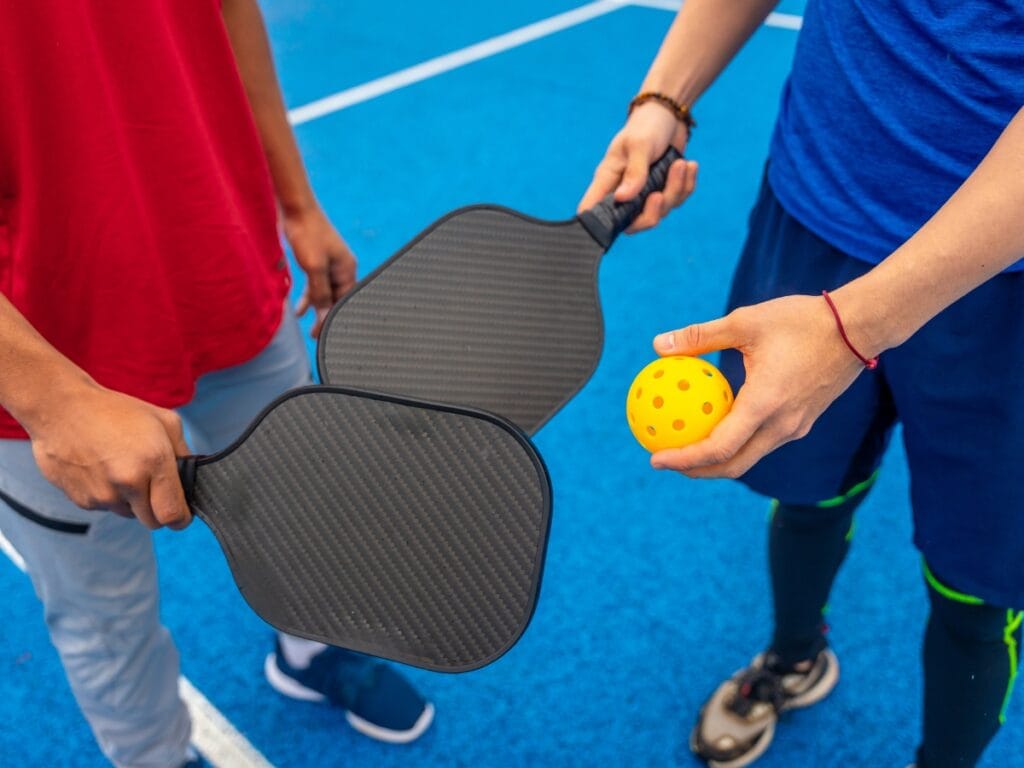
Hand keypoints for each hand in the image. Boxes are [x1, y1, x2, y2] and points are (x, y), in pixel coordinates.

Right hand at [29, 382, 191, 529]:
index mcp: (153, 463)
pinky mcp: (80, 500)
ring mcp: (101, 495)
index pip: (173, 515)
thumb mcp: (164, 421)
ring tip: (122, 468)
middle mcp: (127, 483)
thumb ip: (183, 453)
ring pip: (128, 514)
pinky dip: (109, 495)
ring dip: (131, 500)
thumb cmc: (115, 410)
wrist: (61, 407)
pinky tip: (102, 469)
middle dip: (158, 508)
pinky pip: (105, 507)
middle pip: (153, 521)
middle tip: (152, 485)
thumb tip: (190, 478)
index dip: (181, 518)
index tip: (181, 513)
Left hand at [284, 205, 356, 337]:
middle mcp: (341, 268)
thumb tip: (324, 315)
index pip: (345, 300)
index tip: (325, 333)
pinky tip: (299, 308)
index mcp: (347, 269)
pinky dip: (308, 296)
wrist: (295, 208)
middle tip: (316, 335)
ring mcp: (328, 264)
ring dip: (316, 308)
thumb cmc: (307, 234)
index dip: (336, 317)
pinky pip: (315, 284)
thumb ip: (320, 293)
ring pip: (324, 293)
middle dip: (326, 316)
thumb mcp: (314, 267)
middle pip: (336, 298)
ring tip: (308, 327)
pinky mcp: (315, 259)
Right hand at [577, 101, 697, 230]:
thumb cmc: (646, 126)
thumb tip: (623, 198)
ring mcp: (645, 193)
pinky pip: (677, 200)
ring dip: (675, 190)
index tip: (615, 222)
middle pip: (632, 223)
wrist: (668, 114)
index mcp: (608, 180)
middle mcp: (624, 192)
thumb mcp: (639, 145)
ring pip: (660, 212)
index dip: (597, 224)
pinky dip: (686, 185)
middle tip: (659, 195)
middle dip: (651, 213)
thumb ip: (634, 173)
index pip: (591, 209)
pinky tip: (690, 166)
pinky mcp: (664, 190)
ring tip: (681, 164)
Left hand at [648, 295, 868, 477]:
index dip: (685, 459)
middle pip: (733, 465)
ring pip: (750, 457)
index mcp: (766, 405)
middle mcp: (782, 425)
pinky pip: (763, 442)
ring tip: (686, 449)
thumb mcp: (745, 322)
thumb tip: (658, 345)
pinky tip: (717, 427)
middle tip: (664, 461)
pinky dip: (736, 444)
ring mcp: (795, 427)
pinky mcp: (803, 422)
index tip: (656, 458)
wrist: (859, 328)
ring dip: (717, 461)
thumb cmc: (801, 320)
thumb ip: (700, 336)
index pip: (719, 448)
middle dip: (696, 471)